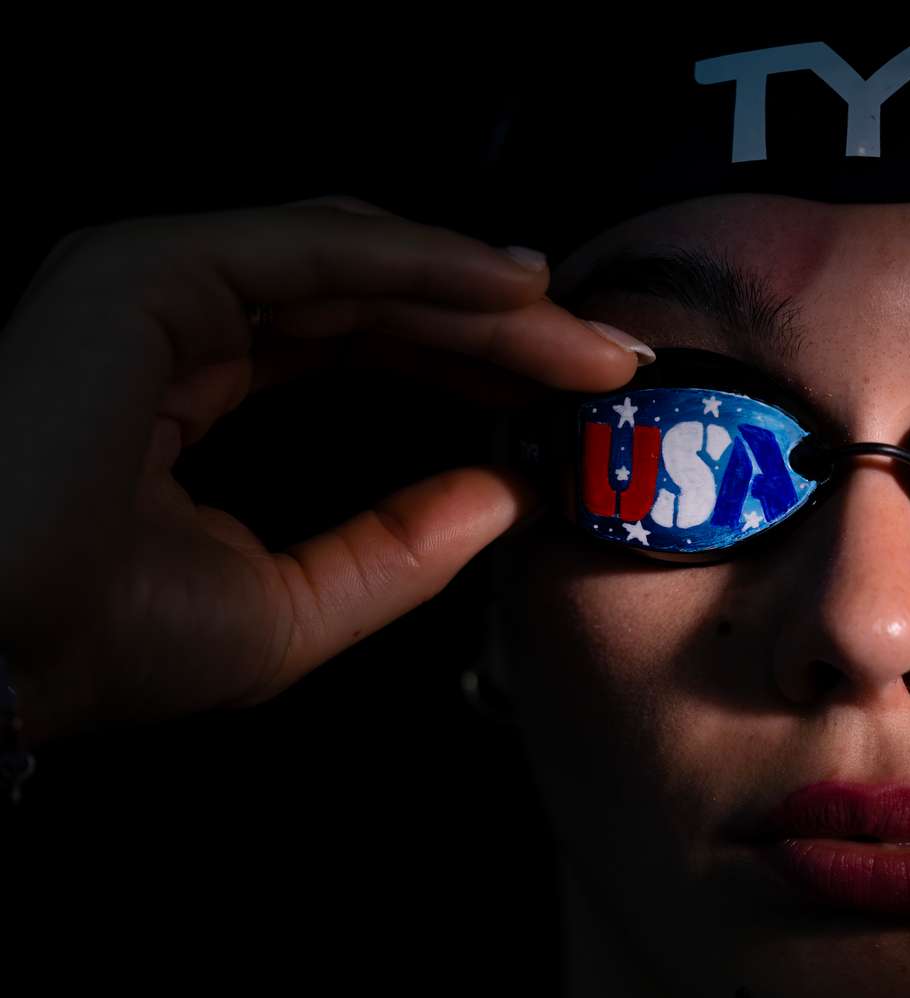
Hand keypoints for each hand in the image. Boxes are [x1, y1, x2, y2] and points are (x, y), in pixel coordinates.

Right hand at [0, 196, 646, 743]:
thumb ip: (399, 548)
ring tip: (587, 337)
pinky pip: (320, 251)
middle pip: (382, 294)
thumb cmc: (103, 642)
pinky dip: (426, 264)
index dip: (474, 359)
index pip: (365, 343)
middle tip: (613, 359)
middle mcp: (181, 320)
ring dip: (487, 295)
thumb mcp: (295, 605)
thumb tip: (505, 497)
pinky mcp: (151, 270)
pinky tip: (516, 294)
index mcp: (197, 383)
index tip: (575, 395)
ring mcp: (162, 283)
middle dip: (506, 324)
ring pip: (364, 263)